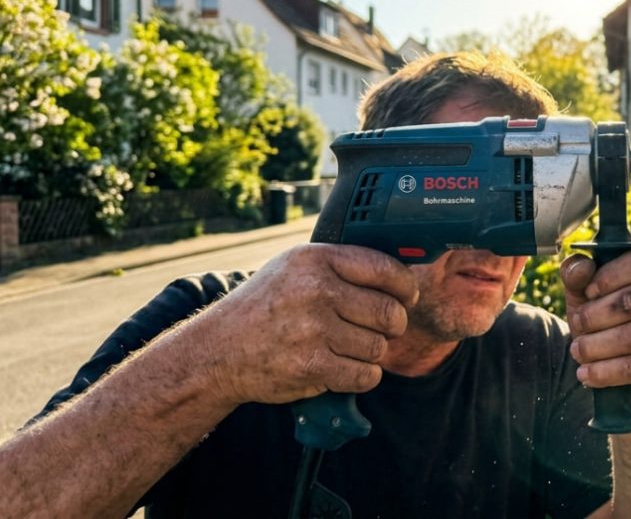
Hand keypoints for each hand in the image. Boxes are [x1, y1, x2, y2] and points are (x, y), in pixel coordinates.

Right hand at [194, 244, 417, 405]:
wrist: (218, 351)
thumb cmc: (265, 306)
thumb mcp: (294, 267)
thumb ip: (341, 265)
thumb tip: (399, 272)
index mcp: (316, 259)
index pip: (385, 269)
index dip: (406, 287)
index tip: (407, 297)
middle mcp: (316, 290)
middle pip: (389, 312)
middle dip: (393, 325)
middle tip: (381, 328)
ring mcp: (314, 329)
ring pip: (379, 347)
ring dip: (371, 353)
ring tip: (347, 347)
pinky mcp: (312, 365)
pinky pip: (365, 375)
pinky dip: (362, 376)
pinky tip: (343, 367)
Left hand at [561, 249, 630, 409]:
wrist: (627, 376)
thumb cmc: (606, 324)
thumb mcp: (585, 297)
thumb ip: (577, 276)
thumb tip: (580, 267)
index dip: (613, 275)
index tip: (588, 291)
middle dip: (598, 315)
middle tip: (576, 325)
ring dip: (599, 346)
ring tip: (578, 352)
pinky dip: (609, 371)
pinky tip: (589, 374)